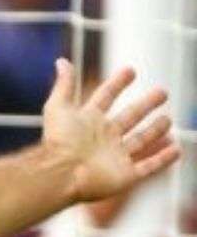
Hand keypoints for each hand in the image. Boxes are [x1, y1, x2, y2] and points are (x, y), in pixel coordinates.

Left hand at [42, 60, 179, 204]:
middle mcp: (103, 138)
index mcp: (88, 121)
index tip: (130, 70)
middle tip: (162, 92)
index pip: (106, 97)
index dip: (117, 83)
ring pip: (141, 141)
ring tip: (168, 120)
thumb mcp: (58, 107)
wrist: (61, 174)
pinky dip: (163, 159)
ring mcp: (115, 157)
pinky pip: (149, 167)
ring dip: (155, 131)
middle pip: (129, 117)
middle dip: (145, 105)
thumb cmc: (59, 141)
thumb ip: (64, 85)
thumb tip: (61, 60)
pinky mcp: (125, 176)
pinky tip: (177, 149)